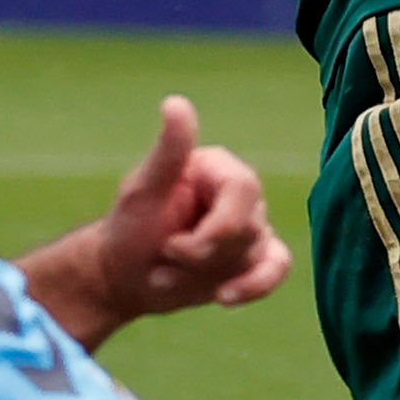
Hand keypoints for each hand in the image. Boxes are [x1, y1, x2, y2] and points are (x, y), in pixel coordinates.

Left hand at [33, 93, 288, 341]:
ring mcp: (250, 226)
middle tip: (164, 258)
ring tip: (165, 276)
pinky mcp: (253, 257)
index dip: (215, 229)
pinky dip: (256, 285)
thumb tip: (176, 102)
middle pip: (248, 228)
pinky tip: (223, 297)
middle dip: (203, 256)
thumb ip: (169, 151)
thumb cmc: (129, 229)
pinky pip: (276, 267)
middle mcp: (238, 193)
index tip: (172, 248)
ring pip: (255, 254)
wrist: (123, 276)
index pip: (243, 192)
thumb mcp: (143, 191)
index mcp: (216, 168)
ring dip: (205, 276)